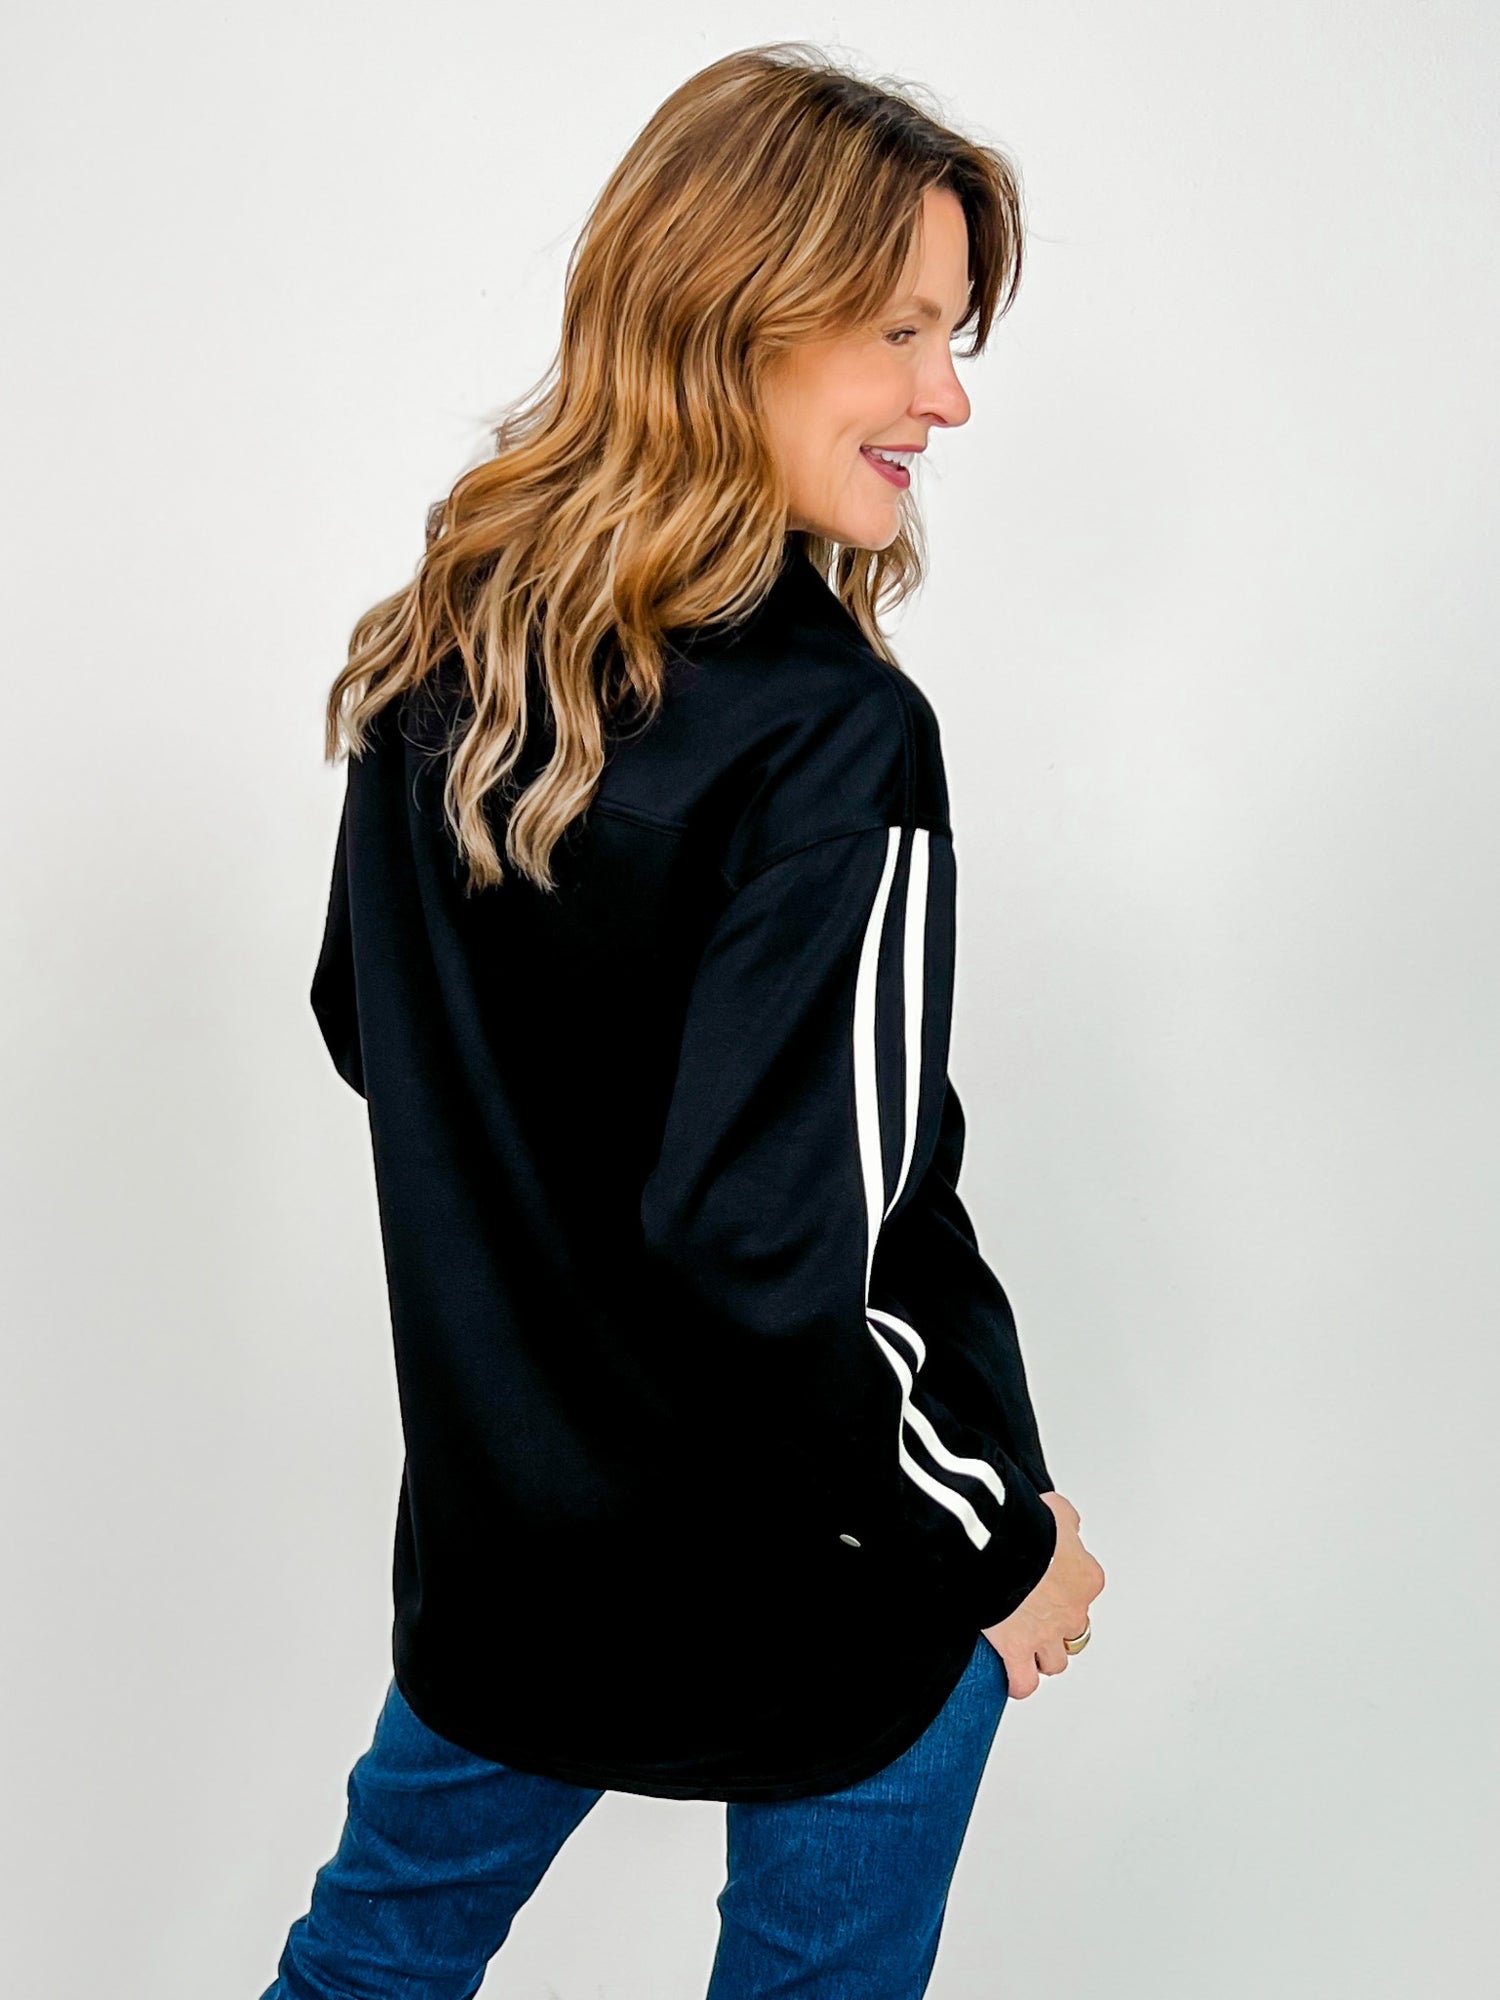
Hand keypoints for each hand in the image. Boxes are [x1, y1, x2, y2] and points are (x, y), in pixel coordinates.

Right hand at [981, 1491, 1104, 1699]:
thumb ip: (1066, 1521)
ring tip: (1025, 1647)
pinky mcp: (1018, 1651)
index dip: (1063, 1585)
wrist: (999, 1545)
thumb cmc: (1025, 1527)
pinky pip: (1024, 1682)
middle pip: (1074, 1631)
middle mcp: (1072, 1611)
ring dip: (1042, 1655)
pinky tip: (1010, 1676)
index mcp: (1085, 1577)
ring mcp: (1046, 1635)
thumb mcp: (1055, 1509)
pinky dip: (1018, 1682)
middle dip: (1057, 1626)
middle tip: (1034, 1614)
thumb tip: (1067, 1525)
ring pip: (1055, 1661)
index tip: (1045, 1580)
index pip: (1084, 1588)